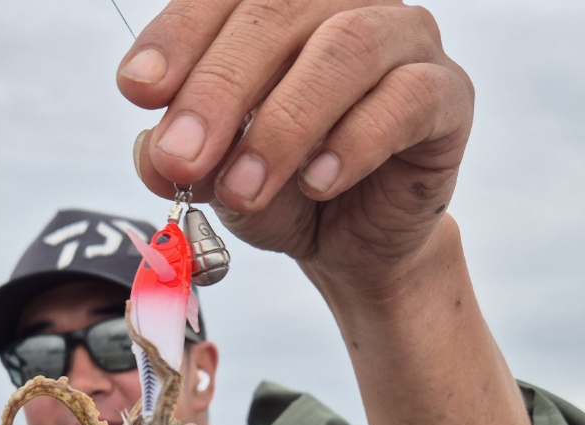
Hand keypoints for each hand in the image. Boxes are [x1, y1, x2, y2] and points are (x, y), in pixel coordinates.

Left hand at [122, 0, 471, 295]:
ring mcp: (403, 38)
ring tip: (243, 189)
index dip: (177, 35)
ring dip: (283, 124)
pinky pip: (406, 99)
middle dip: (218, 90)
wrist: (351, 241)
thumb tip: (153, 153)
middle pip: (276, 15)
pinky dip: (354, 142)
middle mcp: (342, 1)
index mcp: (277, 4)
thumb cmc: (279, 187)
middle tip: (180, 156)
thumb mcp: (214, 175)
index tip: (137, 89)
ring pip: (345, 49)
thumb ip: (181, 157)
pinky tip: (318, 182)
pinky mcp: (447, 92)